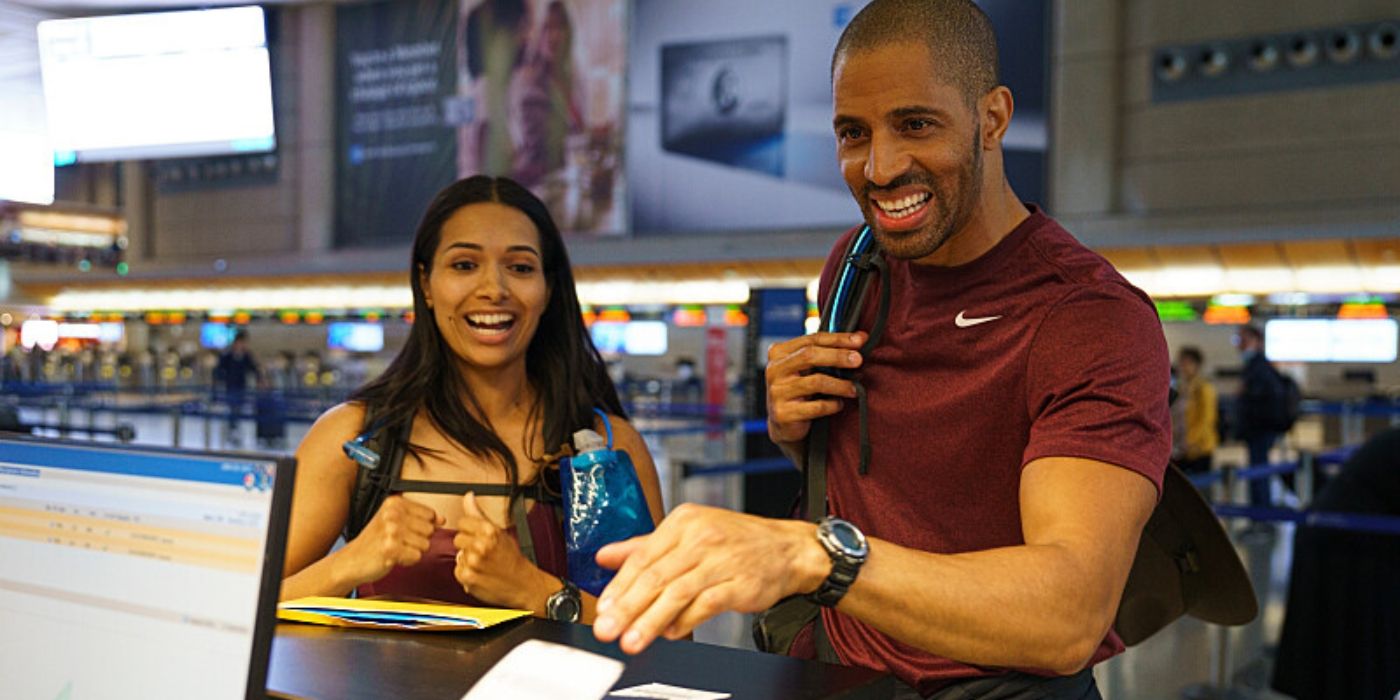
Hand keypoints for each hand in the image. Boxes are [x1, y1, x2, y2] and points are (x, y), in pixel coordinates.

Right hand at [336, 495, 442, 587]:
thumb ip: (421, 518)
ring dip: (413, 551)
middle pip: (429, 529)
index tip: (407, 530)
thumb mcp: (396, 522)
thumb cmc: (375, 541)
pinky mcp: (390, 548)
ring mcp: (391, 531)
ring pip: (425, 544)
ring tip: (396, 549)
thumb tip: (442, 519)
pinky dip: (408, 560)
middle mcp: (392, 514)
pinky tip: (394, 557)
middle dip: (419, 539)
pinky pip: (417, 556)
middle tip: (400, 542)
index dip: (422, 526)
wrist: (352, 560)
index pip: (429, 514)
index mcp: (395, 503)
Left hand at [452, 493, 554, 610]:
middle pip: (458, 539)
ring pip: (458, 555)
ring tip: (483, 564)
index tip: (480, 537)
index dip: (471, 530)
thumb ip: (478, 514)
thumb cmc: (512, 559)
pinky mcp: (468, 577)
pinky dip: (467, 574)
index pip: (463, 522)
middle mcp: (481, 545)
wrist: (523, 584)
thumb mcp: (499, 531)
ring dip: (468, 560)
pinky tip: (480, 573)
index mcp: (489, 530)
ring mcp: (474, 561)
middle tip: (483, 552)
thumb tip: (468, 496)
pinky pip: (458, 571)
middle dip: (468, 545)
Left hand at [591, 503, 828, 654]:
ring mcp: (721, 560)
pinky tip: (669, 633)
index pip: (642, 556)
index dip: (619, 586)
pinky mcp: (740, 583)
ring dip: (650, 620)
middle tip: (608, 629)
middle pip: (656, 576)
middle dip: (627, 607)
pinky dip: (685, 621)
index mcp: (683, 522)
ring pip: (677, 593)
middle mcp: (701, 537)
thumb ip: (645, 545)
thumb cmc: (735, 541)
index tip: (603, 608)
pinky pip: (706, 605)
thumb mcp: (688, 532)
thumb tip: (604, 556)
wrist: (787, 548)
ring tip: (632, 639)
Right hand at [765, 332, 866, 444]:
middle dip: (838, 356)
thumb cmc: (800, 390)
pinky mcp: (784, 413)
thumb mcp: (809, 368)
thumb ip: (828, 352)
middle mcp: (775, 369)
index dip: (838, 339)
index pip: (812, 339)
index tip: (860, 340)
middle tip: (858, 360)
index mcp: (779, 352)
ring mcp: (777, 391)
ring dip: (840, 384)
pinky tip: (839, 404)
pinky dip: (832, 405)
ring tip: (854, 389)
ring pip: (815, 382)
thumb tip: (860, 339)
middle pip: (810, 355)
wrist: (784, 423)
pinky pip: (816, 406)